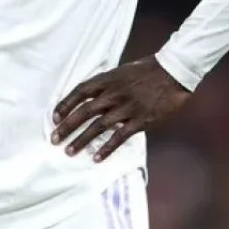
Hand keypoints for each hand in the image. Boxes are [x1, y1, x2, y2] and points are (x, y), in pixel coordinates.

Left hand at [51, 57, 189, 161]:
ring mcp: (126, 107)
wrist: (173, 72)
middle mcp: (113, 93)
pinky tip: (97, 158)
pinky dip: (106, 148)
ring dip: (81, 140)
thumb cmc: (148, 70)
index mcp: (108, 79)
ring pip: (98, 126)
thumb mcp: (122, 71)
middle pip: (84, 111)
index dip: (65, 104)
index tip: (55, 117)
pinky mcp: (140, 120)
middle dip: (67, 126)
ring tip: (69, 151)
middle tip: (54, 139)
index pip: (80, 92)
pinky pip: (119, 137)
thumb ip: (108, 84)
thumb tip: (93, 97)